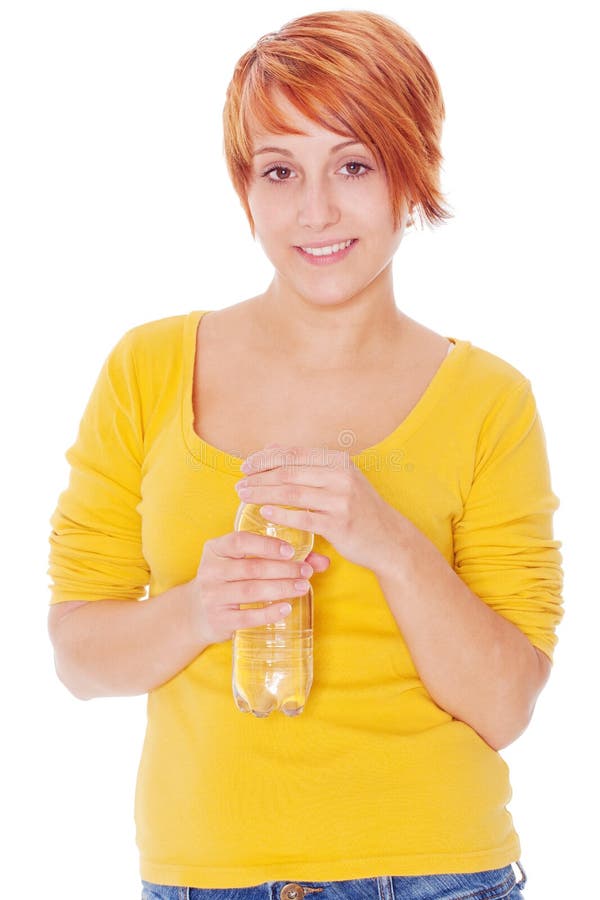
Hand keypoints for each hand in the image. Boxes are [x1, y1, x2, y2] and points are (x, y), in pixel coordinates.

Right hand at [190, 528, 329, 644]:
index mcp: (215, 549)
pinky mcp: (219, 620)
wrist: (196, 612)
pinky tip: (286, 608)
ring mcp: (212, 596)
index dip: (266, 545)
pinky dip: (268, 613)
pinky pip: (246, 617)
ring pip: (250, 590)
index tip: (290, 550)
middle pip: (250, 568)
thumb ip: (280, 557)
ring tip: (303, 587)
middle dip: (282, 569)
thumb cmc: (230, 580)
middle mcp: (210, 571)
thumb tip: (322, 561)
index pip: (239, 541)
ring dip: (280, 588)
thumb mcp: (243, 562)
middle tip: (306, 571)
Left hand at [235, 443, 401, 571]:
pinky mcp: (339, 524)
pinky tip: (264, 514)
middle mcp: (341, 476)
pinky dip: (280, 515)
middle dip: (259, 477)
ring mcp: (341, 500)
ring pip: (292, 493)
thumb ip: (307, 464)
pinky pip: (302, 518)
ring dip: (263, 494)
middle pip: (289, 472)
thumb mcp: (338, 479)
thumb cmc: (358, 508)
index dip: (265, 458)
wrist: (389, 539)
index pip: (293, 454)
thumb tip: (271, 448)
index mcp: (338, 461)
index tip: (245, 466)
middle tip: (240, 484)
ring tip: (244, 497)